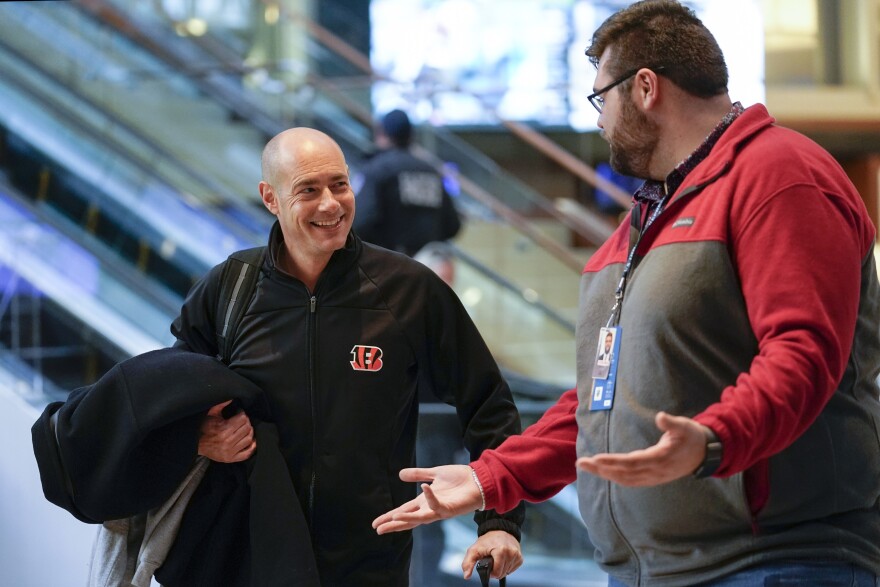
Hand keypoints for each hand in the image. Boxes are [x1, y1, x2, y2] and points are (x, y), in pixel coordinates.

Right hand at [198, 400, 255, 462]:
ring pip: (249, 439)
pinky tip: (250, 440)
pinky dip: (252, 447)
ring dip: (249, 432)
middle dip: (246, 422)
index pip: (242, 419)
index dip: (241, 413)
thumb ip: (221, 404)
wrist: (195, 444)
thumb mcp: (210, 413)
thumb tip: (232, 397)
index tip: (238, 412)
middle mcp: (227, 441)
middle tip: (242, 420)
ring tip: (244, 428)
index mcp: (223, 429)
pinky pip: (247, 453)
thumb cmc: (203, 427)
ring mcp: (229, 451)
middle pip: (247, 428)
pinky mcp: (230, 459)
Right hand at [372, 465, 481, 533]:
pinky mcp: (450, 509)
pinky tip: (424, 489)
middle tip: (378, 529)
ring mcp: (439, 510)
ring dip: (407, 519)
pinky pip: (437, 505)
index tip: (375, 523)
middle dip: (393, 524)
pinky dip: (430, 498)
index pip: (403, 511)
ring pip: (420, 518)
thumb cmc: (459, 478)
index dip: (389, 517)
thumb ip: (418, 475)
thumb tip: (400, 474)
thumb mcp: (434, 473)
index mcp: (424, 501)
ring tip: (393, 519)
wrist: (479, 479)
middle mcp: (429, 508)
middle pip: (407, 519)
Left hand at [461, 531, 522, 580]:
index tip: (488, 563)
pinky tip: (503, 559)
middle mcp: (511, 553)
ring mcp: (517, 555)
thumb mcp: (474, 550)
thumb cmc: (486, 540)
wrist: (498, 529)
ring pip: (507, 572)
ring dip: (501, 568)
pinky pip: (513, 569)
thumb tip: (467, 576)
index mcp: (501, 551)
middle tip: (492, 560)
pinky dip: (507, 566)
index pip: (497, 573)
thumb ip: (468, 563)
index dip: (490, 572)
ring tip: (497, 558)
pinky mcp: (520, 557)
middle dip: (496, 570)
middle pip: (502, 574)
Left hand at [576, 412, 707, 485]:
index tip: (597, 458)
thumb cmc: (692, 436)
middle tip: (580, 463)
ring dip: (604, 474)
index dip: (614, 462)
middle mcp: (655, 471)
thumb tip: (660, 417)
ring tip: (585, 466)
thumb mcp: (685, 426)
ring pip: (625, 479)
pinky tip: (602, 472)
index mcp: (661, 458)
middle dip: (601, 469)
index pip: (633, 462)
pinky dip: (615, 477)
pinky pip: (630, 481)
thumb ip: (672, 423)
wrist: (705, 454)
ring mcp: (654, 477)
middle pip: (624, 473)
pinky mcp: (652, 478)